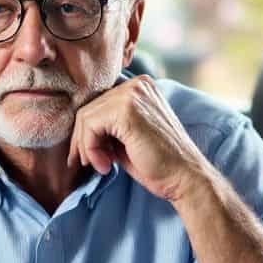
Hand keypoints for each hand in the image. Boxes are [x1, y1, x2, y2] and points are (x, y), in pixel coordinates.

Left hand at [67, 75, 214, 201]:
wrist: (185, 178)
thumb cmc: (159, 163)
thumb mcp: (127, 138)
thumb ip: (108, 128)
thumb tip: (77, 132)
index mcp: (140, 87)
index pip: (99, 103)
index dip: (87, 131)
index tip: (85, 156)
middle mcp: (137, 84)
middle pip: (90, 108)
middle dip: (82, 140)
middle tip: (86, 164)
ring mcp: (132, 94)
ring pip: (86, 117)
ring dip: (86, 147)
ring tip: (100, 166)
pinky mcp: (126, 110)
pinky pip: (90, 126)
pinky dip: (90, 149)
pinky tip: (106, 166)